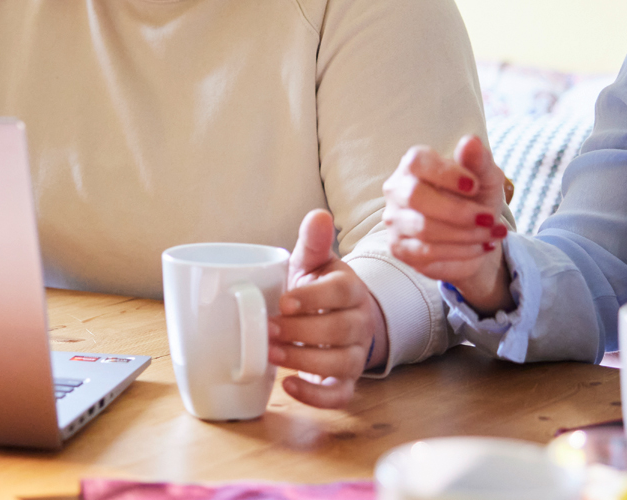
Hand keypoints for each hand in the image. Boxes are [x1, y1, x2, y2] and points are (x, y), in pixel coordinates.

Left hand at [269, 209, 387, 408]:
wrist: (331, 319)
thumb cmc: (316, 289)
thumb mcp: (313, 263)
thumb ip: (313, 242)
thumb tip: (318, 215)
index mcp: (351, 290)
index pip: (340, 292)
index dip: (313, 298)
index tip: (284, 301)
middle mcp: (359, 323)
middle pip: (338, 330)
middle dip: (301, 332)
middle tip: (267, 330)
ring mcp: (354, 354)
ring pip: (340, 363)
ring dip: (304, 361)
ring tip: (271, 355)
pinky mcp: (345, 381)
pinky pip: (339, 396)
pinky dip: (315, 396)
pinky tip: (288, 386)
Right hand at [382, 135, 512, 314]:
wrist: (476, 235)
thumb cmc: (476, 198)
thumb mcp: (486, 178)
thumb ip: (478, 160)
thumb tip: (470, 140)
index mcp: (414, 165)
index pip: (418, 162)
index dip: (446, 174)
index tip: (474, 186)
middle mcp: (397, 190)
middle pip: (416, 197)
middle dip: (458, 211)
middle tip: (489, 218)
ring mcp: (394, 221)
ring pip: (424, 229)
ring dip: (466, 234)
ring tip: (493, 234)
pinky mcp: (400, 249)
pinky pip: (427, 253)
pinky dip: (461, 252)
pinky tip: (481, 247)